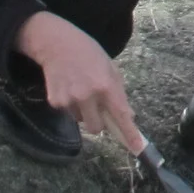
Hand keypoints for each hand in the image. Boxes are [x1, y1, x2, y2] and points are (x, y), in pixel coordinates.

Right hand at [14, 12, 141, 152]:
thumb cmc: (89, 54)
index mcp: (106, 85)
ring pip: (81, 121)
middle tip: (96, 106)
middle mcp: (88, 95)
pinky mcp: (55, 102)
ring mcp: (69, 100)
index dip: (130, 133)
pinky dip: (71, 106)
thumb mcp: (110, 68)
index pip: (121, 115)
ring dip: (84, 112)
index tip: (138, 148)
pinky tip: (69, 87)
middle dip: (99, 122)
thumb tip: (127, 115)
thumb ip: (118, 92)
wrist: (57, 44)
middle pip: (96, 128)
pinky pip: (68, 114)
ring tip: (80, 89)